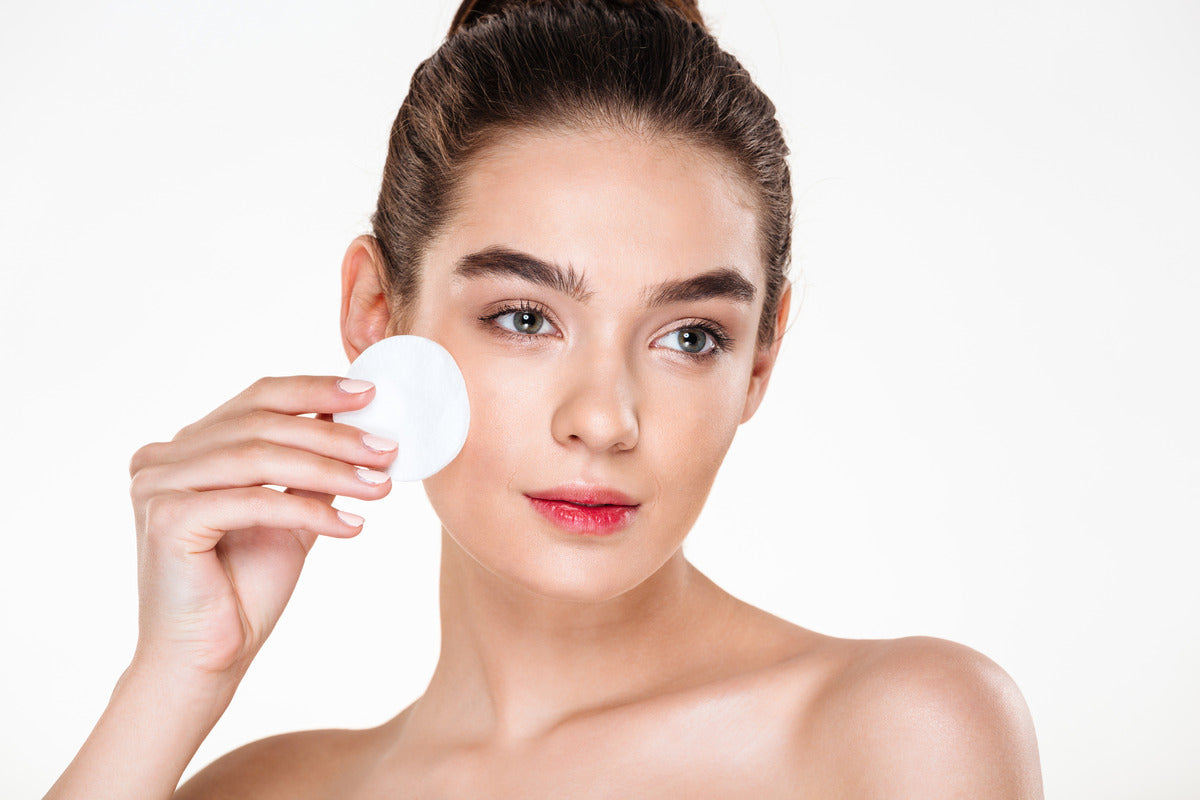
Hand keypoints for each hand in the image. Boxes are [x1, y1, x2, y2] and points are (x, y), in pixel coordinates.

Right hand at [126, 376, 395, 682]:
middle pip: (262, 424)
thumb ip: (307, 468)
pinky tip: (351, 526)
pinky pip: (253, 501)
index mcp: (187, 447)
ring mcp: (157, 485)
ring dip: (330, 472)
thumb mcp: (288, 514)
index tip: (371, 394)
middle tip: (388, 450)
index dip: (315, 390)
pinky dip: (308, 511)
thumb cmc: (244, 589)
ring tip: (380, 487)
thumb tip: (355, 420)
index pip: (258, 398)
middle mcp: (163, 457)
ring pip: (260, 459)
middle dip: (334, 435)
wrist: (207, 660)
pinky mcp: (167, 519)